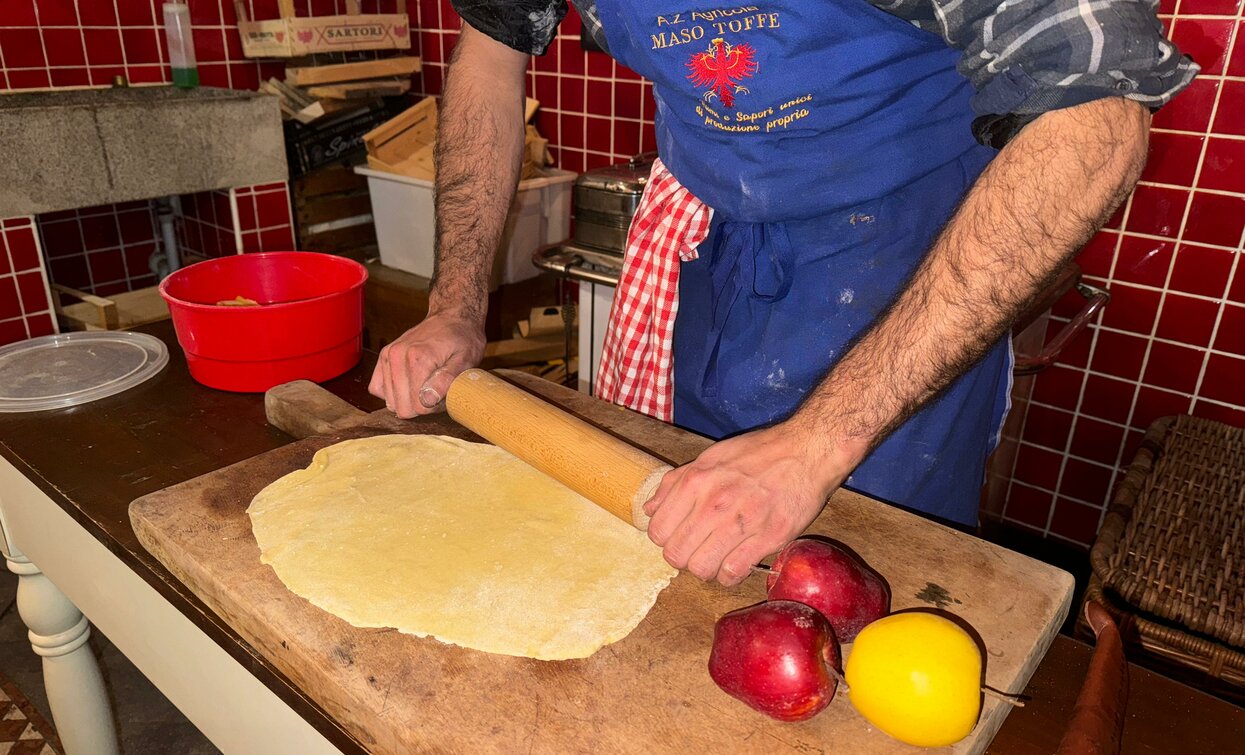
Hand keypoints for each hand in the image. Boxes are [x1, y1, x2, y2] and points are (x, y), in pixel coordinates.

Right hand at [368, 311, 484, 417]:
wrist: (452, 317)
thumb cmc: (462, 339)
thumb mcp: (466, 360)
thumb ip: (447, 380)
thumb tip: (427, 400)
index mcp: (418, 358)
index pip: (418, 406)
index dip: (434, 407)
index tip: (444, 394)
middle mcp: (397, 356)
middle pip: (401, 407)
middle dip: (421, 405)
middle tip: (436, 390)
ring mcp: (387, 356)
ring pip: (390, 401)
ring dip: (408, 399)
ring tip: (425, 384)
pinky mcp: (383, 357)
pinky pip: (377, 389)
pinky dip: (392, 392)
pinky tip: (408, 385)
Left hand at [643, 424, 850, 585]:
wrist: (807, 451)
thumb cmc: (759, 453)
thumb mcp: (711, 457)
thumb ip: (676, 482)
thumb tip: (650, 510)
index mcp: (696, 481)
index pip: (658, 530)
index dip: (666, 539)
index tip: (679, 536)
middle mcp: (714, 503)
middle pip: (676, 555)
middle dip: (684, 557)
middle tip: (698, 549)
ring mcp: (741, 522)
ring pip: (701, 569)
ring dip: (706, 568)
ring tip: (717, 557)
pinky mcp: (768, 538)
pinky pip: (732, 573)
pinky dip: (729, 575)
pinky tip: (736, 562)